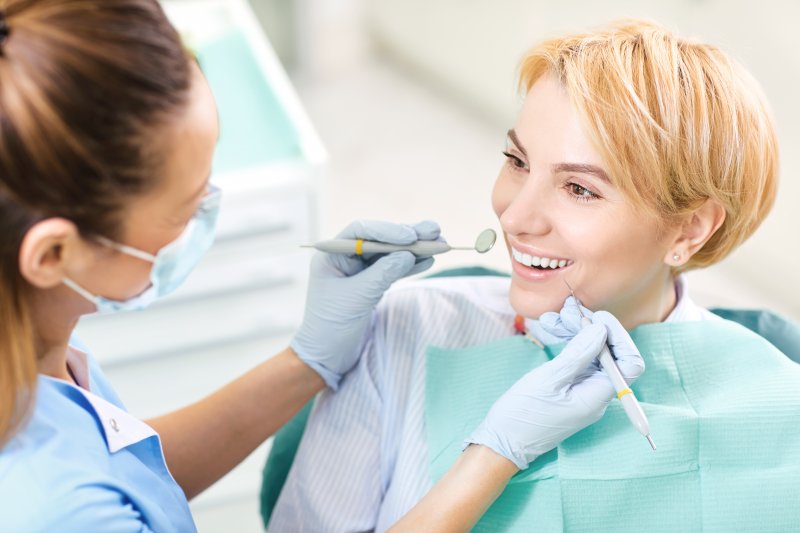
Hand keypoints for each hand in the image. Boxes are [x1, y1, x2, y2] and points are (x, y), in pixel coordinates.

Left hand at [291, 220, 439, 388]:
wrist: (326, 356)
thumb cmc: (332, 326)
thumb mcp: (358, 297)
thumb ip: (383, 273)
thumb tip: (408, 254)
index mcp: (332, 254)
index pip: (361, 231)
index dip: (388, 230)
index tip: (411, 237)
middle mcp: (345, 257)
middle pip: (380, 239)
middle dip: (408, 236)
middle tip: (435, 231)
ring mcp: (359, 271)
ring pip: (390, 253)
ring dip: (414, 249)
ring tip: (440, 244)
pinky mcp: (371, 284)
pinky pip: (393, 269)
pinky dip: (410, 266)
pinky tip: (428, 261)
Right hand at [465, 303, 643, 469]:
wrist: (503, 440)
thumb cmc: (524, 414)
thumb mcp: (550, 379)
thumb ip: (579, 353)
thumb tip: (600, 330)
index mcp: (598, 396)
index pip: (628, 362)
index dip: (618, 336)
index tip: (596, 318)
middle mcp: (596, 393)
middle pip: (609, 353)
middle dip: (590, 329)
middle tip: (567, 311)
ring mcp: (583, 391)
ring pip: (590, 354)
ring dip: (574, 333)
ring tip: (553, 318)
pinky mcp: (570, 388)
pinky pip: (576, 361)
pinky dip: (566, 344)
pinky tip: (551, 329)